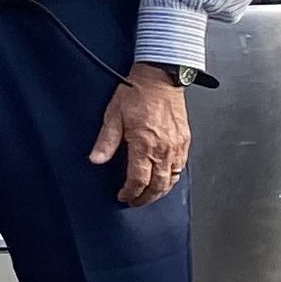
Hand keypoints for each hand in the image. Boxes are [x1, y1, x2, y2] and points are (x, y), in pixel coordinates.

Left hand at [91, 65, 192, 206]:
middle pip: (157, 185)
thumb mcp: (113, 115)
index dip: (130, 192)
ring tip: (149, 196)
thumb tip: (95, 160)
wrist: (160, 78)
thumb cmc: (136, 94)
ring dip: (160, 192)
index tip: (123, 196)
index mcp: (144, 145)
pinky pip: (181, 167)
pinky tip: (165, 180)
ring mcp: (177, 147)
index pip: (138, 180)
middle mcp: (163, 149)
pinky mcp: (185, 141)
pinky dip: (173, 179)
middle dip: (146, 198)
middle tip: (136, 202)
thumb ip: (106, 141)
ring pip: (172, 179)